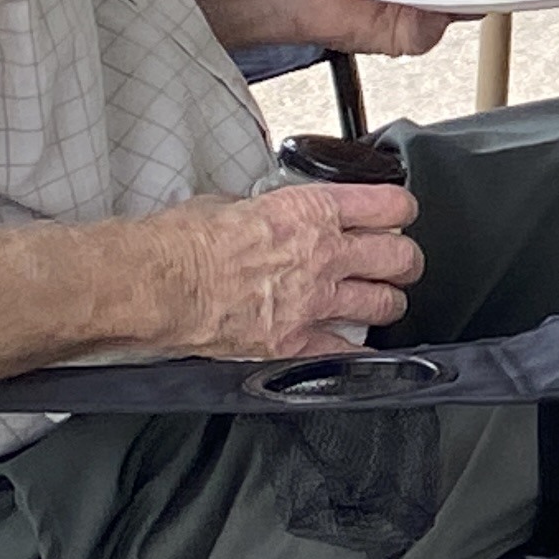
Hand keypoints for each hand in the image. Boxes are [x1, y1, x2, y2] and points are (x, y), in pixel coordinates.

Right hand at [157, 184, 424, 354]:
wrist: (154, 284)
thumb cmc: (180, 241)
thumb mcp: (234, 203)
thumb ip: (269, 210)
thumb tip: (274, 213)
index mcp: (312, 211)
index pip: (390, 205)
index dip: (401, 210)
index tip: (399, 216)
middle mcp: (323, 254)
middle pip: (400, 256)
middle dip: (404, 260)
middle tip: (399, 264)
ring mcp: (313, 300)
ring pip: (385, 303)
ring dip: (388, 302)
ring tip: (383, 302)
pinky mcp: (293, 341)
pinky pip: (345, 353)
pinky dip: (358, 354)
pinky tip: (362, 351)